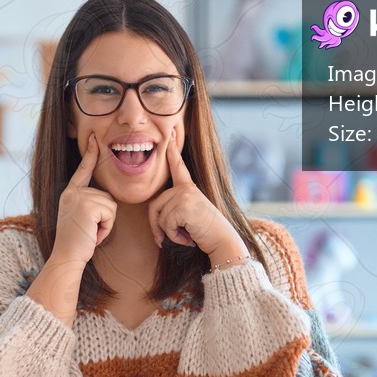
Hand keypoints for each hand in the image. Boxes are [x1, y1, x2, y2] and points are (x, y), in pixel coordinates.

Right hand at [51, 134, 116, 264]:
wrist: (66, 257)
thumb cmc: (76, 243)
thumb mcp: (79, 218)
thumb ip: (87, 204)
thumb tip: (106, 200)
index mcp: (69, 193)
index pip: (83, 170)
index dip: (90, 154)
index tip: (93, 137)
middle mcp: (73, 192)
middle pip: (106, 195)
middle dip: (105, 217)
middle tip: (89, 231)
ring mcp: (79, 198)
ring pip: (111, 205)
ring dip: (106, 224)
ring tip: (90, 233)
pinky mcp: (88, 206)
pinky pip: (111, 213)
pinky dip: (107, 228)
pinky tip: (93, 235)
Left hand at [147, 131, 247, 261]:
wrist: (222, 241)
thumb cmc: (205, 232)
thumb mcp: (189, 216)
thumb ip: (175, 209)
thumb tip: (156, 221)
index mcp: (189, 188)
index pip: (178, 167)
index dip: (173, 152)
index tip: (170, 136)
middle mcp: (186, 188)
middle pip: (155, 205)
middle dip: (156, 226)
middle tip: (164, 239)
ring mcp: (185, 195)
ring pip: (160, 217)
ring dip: (168, 234)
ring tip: (185, 237)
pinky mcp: (183, 205)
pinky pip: (166, 225)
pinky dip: (174, 237)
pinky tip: (188, 238)